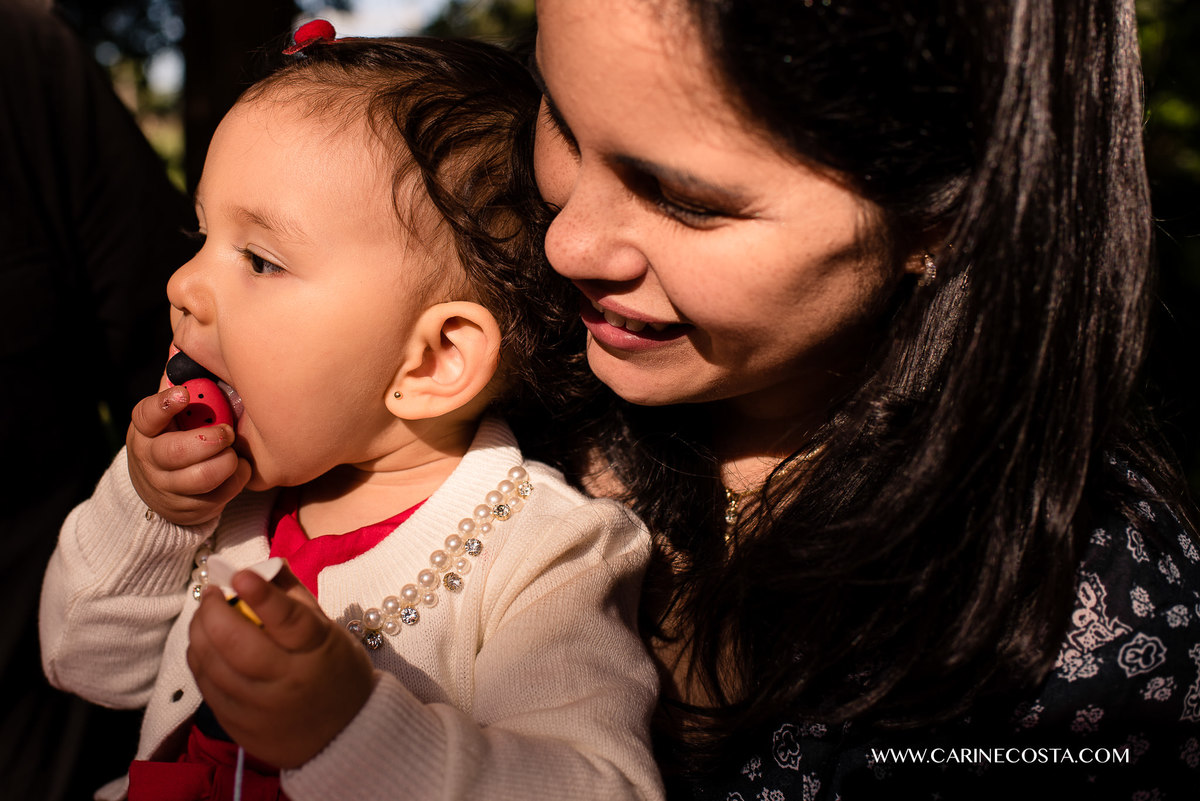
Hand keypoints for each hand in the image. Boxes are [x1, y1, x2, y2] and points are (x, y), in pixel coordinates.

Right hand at [127, 383, 249, 524]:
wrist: (165, 489)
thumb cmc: (179, 435)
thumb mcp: (174, 412)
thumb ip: (184, 384)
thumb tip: (188, 342)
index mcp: (145, 429)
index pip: (147, 415)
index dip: (165, 405)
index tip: (184, 395)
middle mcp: (150, 459)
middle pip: (174, 453)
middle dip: (207, 441)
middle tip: (226, 432)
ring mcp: (168, 487)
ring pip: (200, 478)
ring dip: (225, 462)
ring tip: (233, 450)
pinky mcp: (190, 508)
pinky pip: (221, 495)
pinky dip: (237, 478)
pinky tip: (239, 467)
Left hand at [186, 567, 375, 768]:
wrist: (343, 733)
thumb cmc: (334, 669)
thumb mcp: (328, 629)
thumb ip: (293, 596)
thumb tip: (262, 564)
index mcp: (317, 651)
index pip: (289, 622)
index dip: (263, 597)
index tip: (240, 575)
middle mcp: (288, 683)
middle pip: (239, 646)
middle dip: (213, 613)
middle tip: (211, 594)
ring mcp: (260, 708)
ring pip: (214, 667)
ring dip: (200, 634)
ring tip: (205, 617)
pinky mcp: (239, 727)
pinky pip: (207, 689)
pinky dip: (200, 661)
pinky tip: (205, 646)